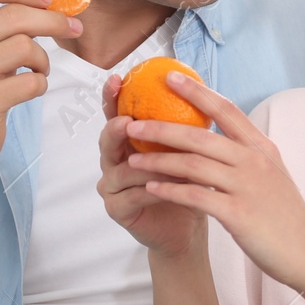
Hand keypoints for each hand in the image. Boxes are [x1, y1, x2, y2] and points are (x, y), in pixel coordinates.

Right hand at [96, 74, 207, 257]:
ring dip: (144, 164)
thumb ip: (183, 124)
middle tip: (126, 122)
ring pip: (121, 170)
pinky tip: (168, 187)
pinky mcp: (117, 210)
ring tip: (163, 160)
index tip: (117, 78)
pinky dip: (151, 189)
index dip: (112, 96)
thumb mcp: (187, 151)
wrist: (187, 226)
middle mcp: (113, 161)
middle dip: (115, 128)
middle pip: (106, 140)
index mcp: (127, 142)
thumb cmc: (186, 184)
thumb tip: (198, 85)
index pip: (115, 114)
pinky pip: (131, 196)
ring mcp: (112, 187)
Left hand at [125, 71, 304, 290]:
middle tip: (134, 122)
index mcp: (261, 147)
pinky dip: (170, 190)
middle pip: (200, 135)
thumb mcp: (271, 173)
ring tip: (131, 158)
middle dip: (162, 127)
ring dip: (158, 160)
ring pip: (193, 164)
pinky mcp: (238, 214)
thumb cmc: (285, 215)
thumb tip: (218, 134)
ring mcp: (246, 186)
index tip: (171, 76)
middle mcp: (254, 161)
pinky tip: (150, 188)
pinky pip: (195, 196)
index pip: (226, 109)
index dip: (197, 91)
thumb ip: (247, 153)